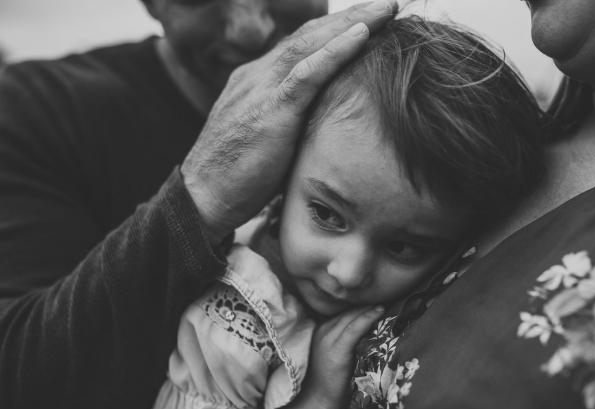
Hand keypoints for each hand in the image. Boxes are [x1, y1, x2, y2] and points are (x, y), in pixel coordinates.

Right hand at [181, 0, 398, 243]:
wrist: (202, 198)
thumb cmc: (237, 178)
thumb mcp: (266, 139)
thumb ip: (289, 122)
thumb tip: (320, 125)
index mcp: (257, 81)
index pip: (301, 46)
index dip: (335, 31)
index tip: (368, 22)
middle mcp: (258, 75)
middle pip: (310, 36)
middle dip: (350, 17)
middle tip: (387, 4)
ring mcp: (262, 89)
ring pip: (310, 44)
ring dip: (351, 23)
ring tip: (386, 9)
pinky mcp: (269, 110)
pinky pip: (306, 74)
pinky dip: (335, 52)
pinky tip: (361, 34)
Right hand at [260, 306, 384, 408]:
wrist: (318, 400)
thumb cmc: (328, 379)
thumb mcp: (332, 352)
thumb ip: (343, 338)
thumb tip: (366, 328)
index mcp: (320, 330)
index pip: (342, 313)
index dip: (359, 306)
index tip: (374, 300)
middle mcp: (322, 331)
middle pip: (347, 312)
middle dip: (365, 305)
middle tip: (383, 297)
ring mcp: (328, 339)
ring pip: (351, 317)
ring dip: (368, 308)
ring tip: (384, 302)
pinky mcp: (336, 349)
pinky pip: (354, 328)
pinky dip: (368, 318)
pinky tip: (379, 311)